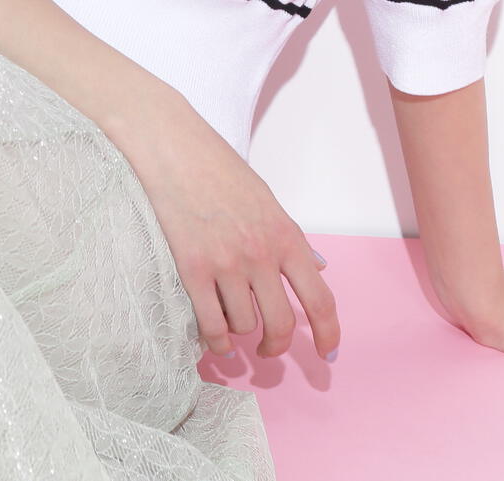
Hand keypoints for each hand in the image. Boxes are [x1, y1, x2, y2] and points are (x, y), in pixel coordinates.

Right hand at [110, 90, 340, 361]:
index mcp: (285, 235)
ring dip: (239, 332)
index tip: (328, 354)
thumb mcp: (266, 199)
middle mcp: (261, 254)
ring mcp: (227, 264)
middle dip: (276, 345)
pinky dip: (215, 341)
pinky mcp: (193, 270)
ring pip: (243, 325)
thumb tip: (317, 267)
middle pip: (280, 323)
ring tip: (230, 322)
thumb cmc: (220, 169)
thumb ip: (290, 238)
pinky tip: (215, 340)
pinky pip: (211, 325)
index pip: (319, 298)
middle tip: (268, 349)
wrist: (175, 149)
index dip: (328, 334)